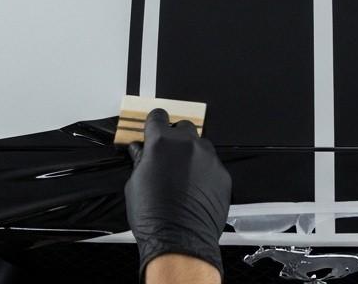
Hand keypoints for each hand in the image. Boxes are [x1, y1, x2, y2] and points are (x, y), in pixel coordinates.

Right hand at [125, 110, 231, 280]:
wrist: (180, 240)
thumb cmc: (154, 217)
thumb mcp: (135, 184)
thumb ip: (141, 161)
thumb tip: (140, 151)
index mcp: (162, 142)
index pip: (158, 116)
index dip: (154, 122)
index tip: (153, 128)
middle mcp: (188, 145)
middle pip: (183, 127)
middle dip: (175, 137)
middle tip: (168, 155)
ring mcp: (208, 158)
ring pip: (200, 145)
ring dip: (191, 154)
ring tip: (182, 176)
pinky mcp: (222, 174)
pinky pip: (212, 165)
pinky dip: (204, 172)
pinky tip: (195, 189)